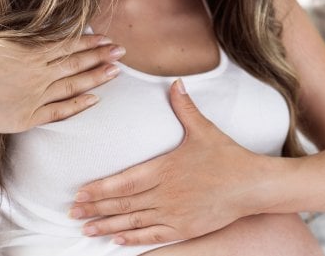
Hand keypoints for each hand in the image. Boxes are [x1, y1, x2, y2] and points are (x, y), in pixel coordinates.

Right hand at [0, 34, 124, 131]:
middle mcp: (38, 73)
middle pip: (77, 63)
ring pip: (74, 85)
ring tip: (116, 72)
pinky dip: (79, 105)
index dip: (91, 43)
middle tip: (122, 52)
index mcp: (30, 52)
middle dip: (102, 56)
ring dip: (97, 77)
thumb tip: (44, 30)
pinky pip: (60, 111)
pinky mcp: (29, 117)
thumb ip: (23, 38)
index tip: (107, 39)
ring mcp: (36, 96)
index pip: (69, 45)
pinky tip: (94, 99)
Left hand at [70, 79, 264, 245]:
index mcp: (165, 168)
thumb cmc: (227, 156)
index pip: (123, 182)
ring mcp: (174, 213)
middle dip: (95, 208)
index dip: (99, 189)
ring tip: (86, 228)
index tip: (79, 193)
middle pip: (122, 203)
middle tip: (72, 212)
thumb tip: (175, 83)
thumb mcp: (204, 129)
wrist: (252, 185)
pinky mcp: (185, 228)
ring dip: (107, 225)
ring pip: (133, 221)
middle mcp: (165, 193)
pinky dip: (133, 239)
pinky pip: (153, 235)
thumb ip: (185, 108)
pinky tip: (117, 240)